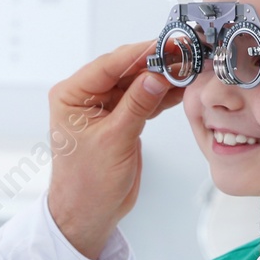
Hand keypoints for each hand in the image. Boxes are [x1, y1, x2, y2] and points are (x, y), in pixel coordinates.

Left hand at [46, 41, 183, 259]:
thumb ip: (137, 105)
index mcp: (71, 96)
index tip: (167, 45)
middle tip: (185, 57)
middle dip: (154, 64)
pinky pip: (143, 99)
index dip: (139, 54)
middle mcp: (85, 96)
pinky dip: (162, 96)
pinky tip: (181, 89)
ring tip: (189, 70)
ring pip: (137, 83)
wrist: (89, 214)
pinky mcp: (120, 119)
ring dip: (162, 79)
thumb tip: (157, 76)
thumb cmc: (87, 183)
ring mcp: (103, 107)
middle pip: (124, 70)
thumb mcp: (114, 140)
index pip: (108, 65)